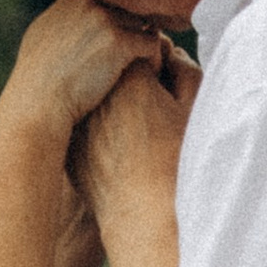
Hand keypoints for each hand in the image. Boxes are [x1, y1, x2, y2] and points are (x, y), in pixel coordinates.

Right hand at [0, 0, 162, 146]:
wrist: (39, 104)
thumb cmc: (37, 79)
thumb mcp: (41, 35)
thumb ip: (61, 17)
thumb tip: (70, 11)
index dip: (119, 14)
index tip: (120, 36)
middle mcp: (88, 2)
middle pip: (129, 6)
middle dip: (135, 26)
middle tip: (137, 52)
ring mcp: (105, 20)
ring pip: (144, 23)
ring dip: (144, 42)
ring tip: (143, 65)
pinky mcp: (120, 43)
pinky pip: (152, 43)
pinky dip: (154, 60)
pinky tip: (148, 75)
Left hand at [71, 51, 196, 225]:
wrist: (146, 217)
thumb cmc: (177, 162)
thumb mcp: (194, 109)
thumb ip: (184, 69)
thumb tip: (170, 53)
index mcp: (129, 78)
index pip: (139, 49)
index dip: (158, 63)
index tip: (168, 85)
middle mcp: (98, 95)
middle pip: (115, 71)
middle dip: (133, 79)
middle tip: (155, 108)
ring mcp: (80, 122)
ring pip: (99, 99)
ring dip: (116, 102)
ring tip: (140, 132)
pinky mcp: (72, 148)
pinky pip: (88, 126)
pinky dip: (101, 129)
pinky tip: (122, 152)